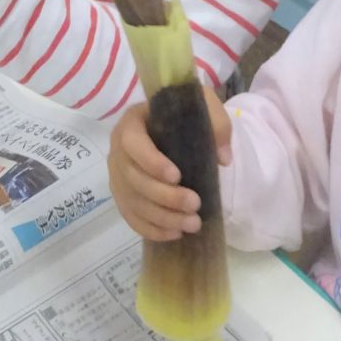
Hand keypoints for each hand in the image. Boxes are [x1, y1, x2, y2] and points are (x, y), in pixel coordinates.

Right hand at [108, 87, 231, 241]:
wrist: (173, 126)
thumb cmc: (185, 115)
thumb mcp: (203, 106)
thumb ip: (216, 123)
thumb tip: (222, 158)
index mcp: (132, 122)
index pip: (132, 142)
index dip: (151, 162)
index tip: (177, 176)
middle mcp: (118, 150)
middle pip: (133, 178)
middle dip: (164, 197)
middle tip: (195, 205)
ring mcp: (118, 175)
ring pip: (133, 202)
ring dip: (162, 218)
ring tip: (192, 224)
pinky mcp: (122, 196)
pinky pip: (131, 217)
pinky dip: (151, 229)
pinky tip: (175, 234)